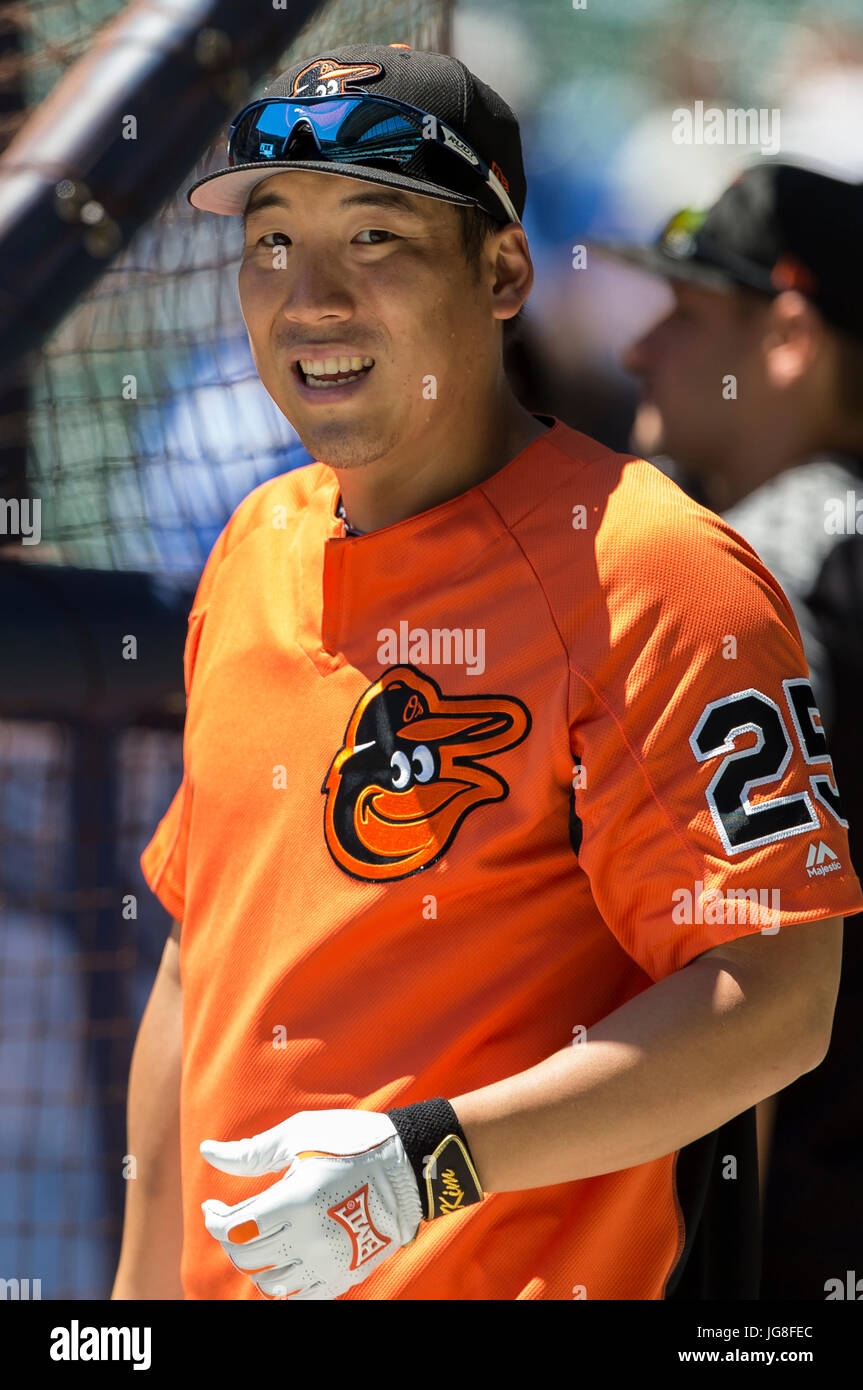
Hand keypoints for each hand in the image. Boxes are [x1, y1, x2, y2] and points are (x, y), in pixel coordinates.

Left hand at [200, 1109, 423, 1299]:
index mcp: (296, 1202)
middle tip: (235, 1219)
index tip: (213, 1206)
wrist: (410, 1167)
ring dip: (255, 1264)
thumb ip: (251, 1152)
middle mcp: (309, 1239)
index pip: (235, 1228)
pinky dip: (284, 1286)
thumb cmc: (352, 1143)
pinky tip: (285, 1260)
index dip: (214, 1219)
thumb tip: (207, 1153)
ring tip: (261, 1240)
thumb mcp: (300, 1135)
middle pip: (247, 1257)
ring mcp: (328, 1262)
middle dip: (231, 1238)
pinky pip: (301, 1298)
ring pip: (270, 1284)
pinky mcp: (345, 1275)